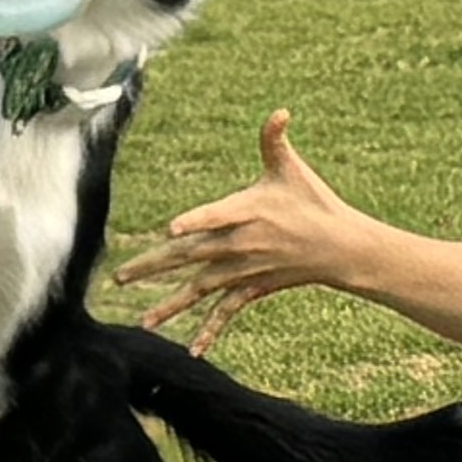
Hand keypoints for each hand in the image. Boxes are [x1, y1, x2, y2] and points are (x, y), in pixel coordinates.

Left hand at [115, 109, 356, 352]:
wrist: (340, 247)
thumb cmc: (314, 202)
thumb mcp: (293, 169)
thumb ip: (275, 141)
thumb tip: (279, 111)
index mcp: (247, 210)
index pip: (216, 215)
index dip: (196, 220)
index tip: (171, 228)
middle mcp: (241, 243)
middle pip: (190, 255)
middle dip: (154, 266)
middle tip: (120, 277)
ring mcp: (245, 270)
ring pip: (201, 289)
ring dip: (172, 306)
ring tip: (145, 320)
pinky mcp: (252, 288)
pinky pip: (228, 312)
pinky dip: (212, 330)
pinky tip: (193, 349)